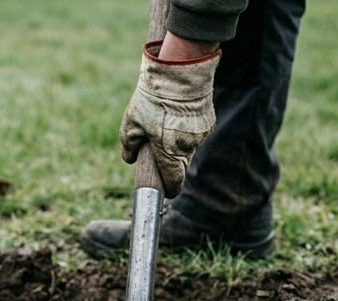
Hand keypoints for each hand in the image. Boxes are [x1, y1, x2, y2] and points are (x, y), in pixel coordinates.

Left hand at [118, 37, 219, 197]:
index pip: (174, 182)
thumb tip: (130, 158)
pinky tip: (178, 113)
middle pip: (181, 166)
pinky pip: (196, 132)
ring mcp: (201, 134)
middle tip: (158, 149)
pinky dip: (187, 128)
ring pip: (188, 147)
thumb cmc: (152, 99)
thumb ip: (129, 145)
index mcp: (169, 153)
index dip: (170, 189)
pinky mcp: (208, 121)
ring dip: (178, 142)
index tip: (166, 191)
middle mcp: (188, 148)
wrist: (179, 72)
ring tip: (166, 122)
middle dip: (171, 163)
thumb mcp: (131, 122)